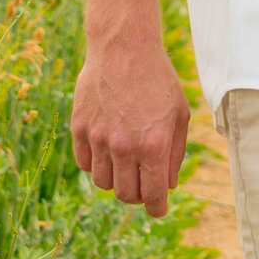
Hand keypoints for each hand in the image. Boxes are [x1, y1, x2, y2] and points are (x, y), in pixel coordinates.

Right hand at [71, 32, 191, 213]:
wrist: (124, 48)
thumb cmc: (158, 80)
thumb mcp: (179, 115)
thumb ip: (175, 153)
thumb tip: (166, 185)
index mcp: (153, 145)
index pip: (152, 195)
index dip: (156, 208)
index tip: (157, 210)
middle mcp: (124, 146)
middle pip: (125, 194)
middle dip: (137, 195)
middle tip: (143, 184)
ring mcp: (99, 138)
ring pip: (102, 183)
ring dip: (116, 180)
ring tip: (125, 164)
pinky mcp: (79, 128)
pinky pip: (85, 163)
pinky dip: (96, 164)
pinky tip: (107, 150)